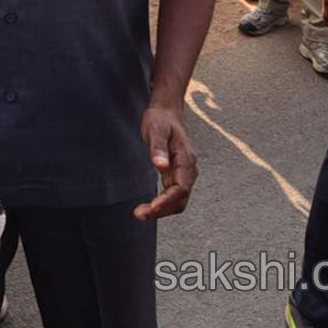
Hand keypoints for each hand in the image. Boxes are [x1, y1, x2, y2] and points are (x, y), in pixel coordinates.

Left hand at [134, 104, 197, 219]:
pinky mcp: (175, 175)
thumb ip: (158, 148)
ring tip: (139, 213)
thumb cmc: (161, 120)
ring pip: (177, 200)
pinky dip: (161, 204)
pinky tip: (147, 207)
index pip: (182, 187)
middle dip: (162, 210)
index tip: (153, 207)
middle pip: (180, 199)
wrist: (166, 114)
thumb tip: (161, 166)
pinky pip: (172, 195)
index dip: (167, 200)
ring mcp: (183, 174)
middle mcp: (188, 170)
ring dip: (161, 210)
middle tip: (139, 214)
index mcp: (186, 159)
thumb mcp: (156, 129)